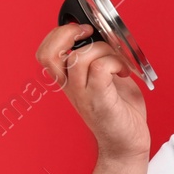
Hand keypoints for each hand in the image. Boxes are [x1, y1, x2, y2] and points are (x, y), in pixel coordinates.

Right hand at [35, 23, 149, 160]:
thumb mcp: (108, 79)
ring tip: (118, 60)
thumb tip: (109, 35)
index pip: (46, 53)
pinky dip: (115, 62)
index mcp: (70, 80)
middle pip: (48, 54)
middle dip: (68, 33)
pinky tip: (124, 71)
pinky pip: (101, 68)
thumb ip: (102, 58)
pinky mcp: (99, 99)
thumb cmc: (120, 112)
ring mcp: (83, 94)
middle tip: (91, 33)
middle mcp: (71, 87)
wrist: (127, 144)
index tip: (83, 29)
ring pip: (79, 57)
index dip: (59, 34)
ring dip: (104, 49)